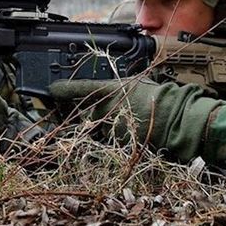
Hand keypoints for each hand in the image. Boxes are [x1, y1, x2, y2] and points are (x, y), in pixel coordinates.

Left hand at [48, 77, 219, 158]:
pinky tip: (129, 131)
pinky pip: (109, 139)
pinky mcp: (115, 141)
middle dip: (90, 114)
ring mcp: (109, 125)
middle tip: (104, 112)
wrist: (173, 117)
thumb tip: (108, 90)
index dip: (64, 89)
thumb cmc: (158, 96)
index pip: (80, 88)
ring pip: (98, 128)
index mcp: (109, 89)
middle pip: (87, 113)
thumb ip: (117, 87)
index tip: (52, 90)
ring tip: (125, 121)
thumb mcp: (136, 83)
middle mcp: (104, 107)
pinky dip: (115, 137)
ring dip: (104, 127)